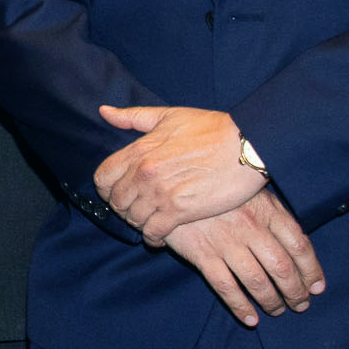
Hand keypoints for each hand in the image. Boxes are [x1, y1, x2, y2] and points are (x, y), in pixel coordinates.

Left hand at [94, 104, 267, 240]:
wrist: (246, 145)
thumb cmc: (211, 128)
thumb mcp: (168, 116)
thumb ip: (133, 117)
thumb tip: (104, 112)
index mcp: (139, 150)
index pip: (102, 177)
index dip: (106, 188)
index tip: (116, 191)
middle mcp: (144, 173)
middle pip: (116, 201)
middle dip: (122, 207)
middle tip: (135, 209)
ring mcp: (161, 193)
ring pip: (132, 218)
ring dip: (138, 222)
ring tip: (147, 221)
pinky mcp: (181, 211)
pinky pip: (153, 232)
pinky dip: (152, 237)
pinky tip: (158, 236)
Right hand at [161, 190, 324, 325]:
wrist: (173, 186)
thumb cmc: (220, 192)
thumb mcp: (253, 193)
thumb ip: (276, 217)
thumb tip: (301, 249)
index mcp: (267, 210)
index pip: (299, 246)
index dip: (312, 271)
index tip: (317, 287)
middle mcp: (250, 227)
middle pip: (282, 268)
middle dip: (295, 292)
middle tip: (301, 305)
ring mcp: (225, 241)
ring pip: (257, 281)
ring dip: (272, 301)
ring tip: (278, 310)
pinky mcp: (202, 253)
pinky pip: (225, 286)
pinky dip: (240, 306)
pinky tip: (251, 319)